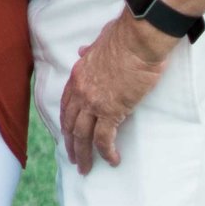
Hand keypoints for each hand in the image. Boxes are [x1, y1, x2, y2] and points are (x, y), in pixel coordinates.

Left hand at [59, 11, 175, 171]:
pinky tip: (112, 161)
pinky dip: (106, 152)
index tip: (67, 134)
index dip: (66, 122)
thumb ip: (91, 51)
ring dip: (83, 154)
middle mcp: (81, 91)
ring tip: (85, 168)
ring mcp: (94, 102)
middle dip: (70, 143)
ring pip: (82, 135)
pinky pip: (104, 138)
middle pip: (70, 123)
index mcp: (78, 75)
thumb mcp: (101, 41)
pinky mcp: (112, 110)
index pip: (66, 104)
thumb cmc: (125, 37)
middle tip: (73, 159)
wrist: (138, 40)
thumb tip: (82, 51)